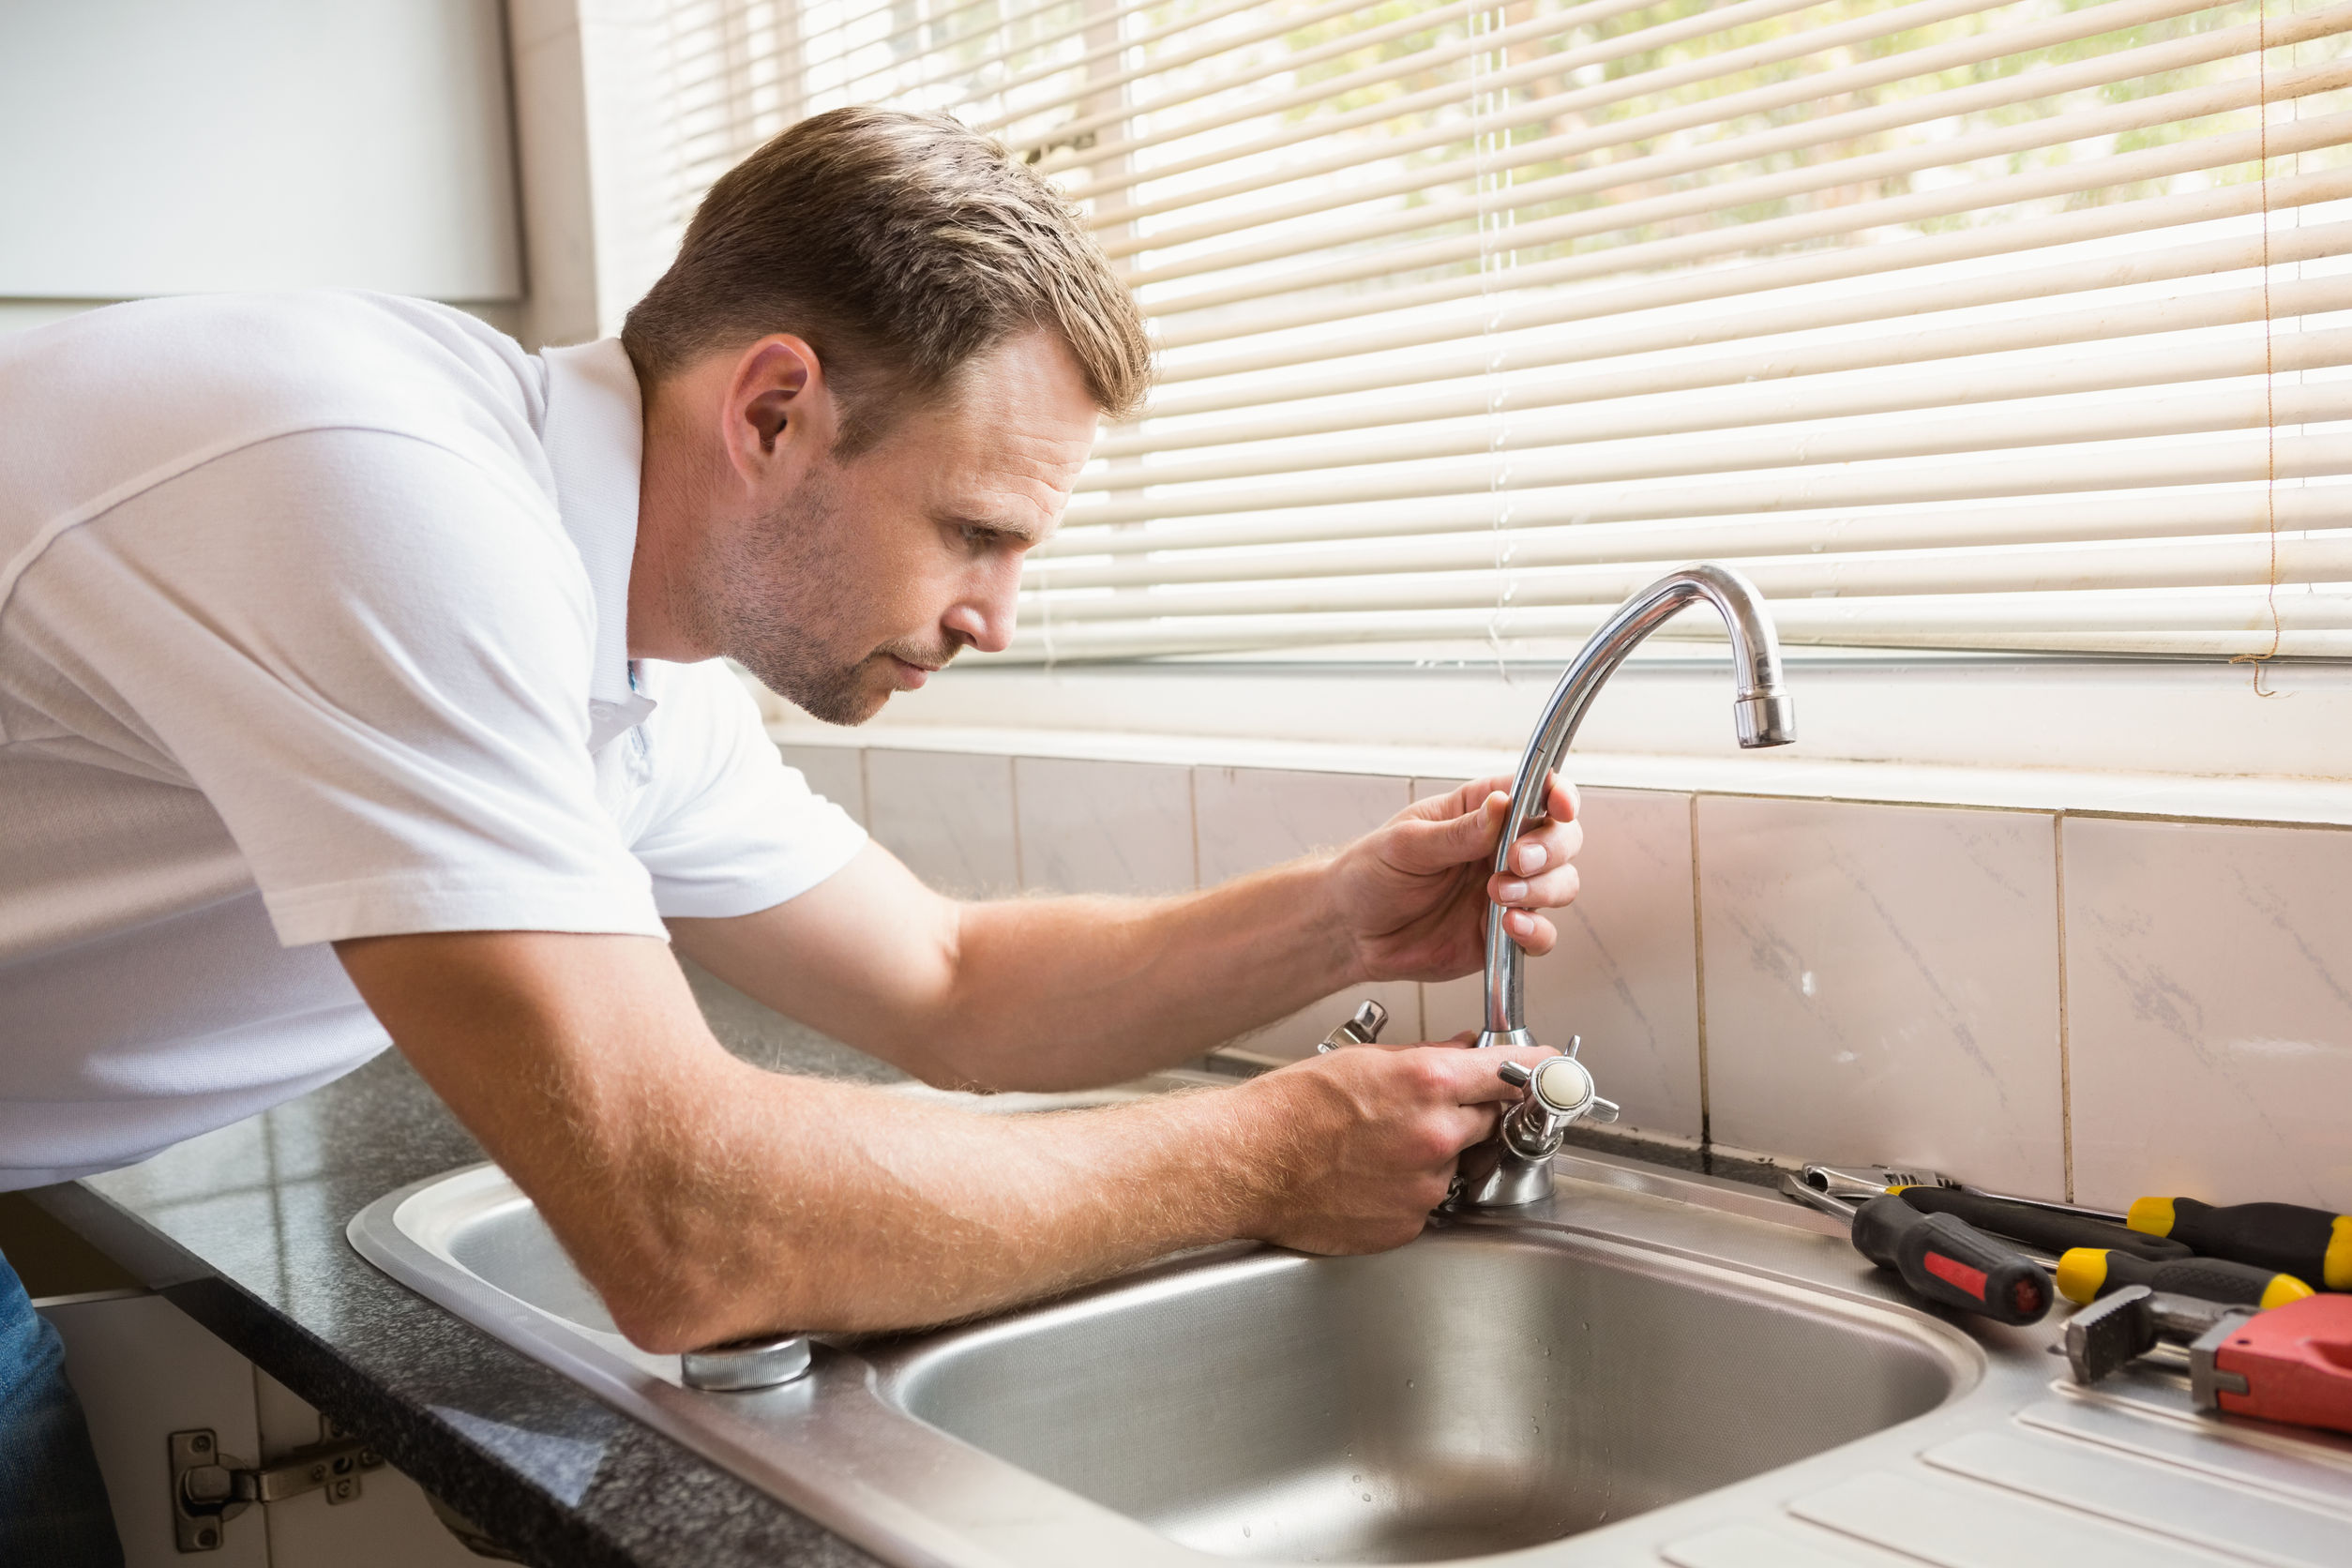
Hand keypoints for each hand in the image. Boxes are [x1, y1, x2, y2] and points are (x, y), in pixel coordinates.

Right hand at [1231, 1040, 1557, 1251]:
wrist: (1247, 1162)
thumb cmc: (1291, 1108)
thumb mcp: (1362, 1060)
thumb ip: (1428, 1058)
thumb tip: (1466, 1053)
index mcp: (1429, 1084)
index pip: (1512, 1073)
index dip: (1539, 1069)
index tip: (1557, 1069)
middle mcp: (1436, 1137)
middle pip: (1487, 1120)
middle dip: (1467, 1113)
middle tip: (1421, 1108)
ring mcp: (1425, 1187)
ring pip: (1456, 1164)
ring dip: (1433, 1155)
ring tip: (1376, 1147)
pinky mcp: (1408, 1225)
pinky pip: (1429, 1201)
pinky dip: (1409, 1189)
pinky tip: (1368, 1176)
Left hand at [1324, 774, 1581, 982]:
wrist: (1350, 931)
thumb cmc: (1370, 874)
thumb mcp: (1406, 843)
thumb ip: (1457, 832)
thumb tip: (1501, 806)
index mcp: (1479, 812)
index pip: (1535, 792)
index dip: (1558, 795)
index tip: (1559, 806)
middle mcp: (1500, 849)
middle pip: (1561, 838)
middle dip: (1550, 848)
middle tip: (1515, 860)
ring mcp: (1507, 892)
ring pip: (1561, 884)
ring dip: (1542, 889)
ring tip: (1498, 895)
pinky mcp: (1503, 934)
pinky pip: (1541, 934)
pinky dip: (1536, 931)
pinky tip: (1509, 926)